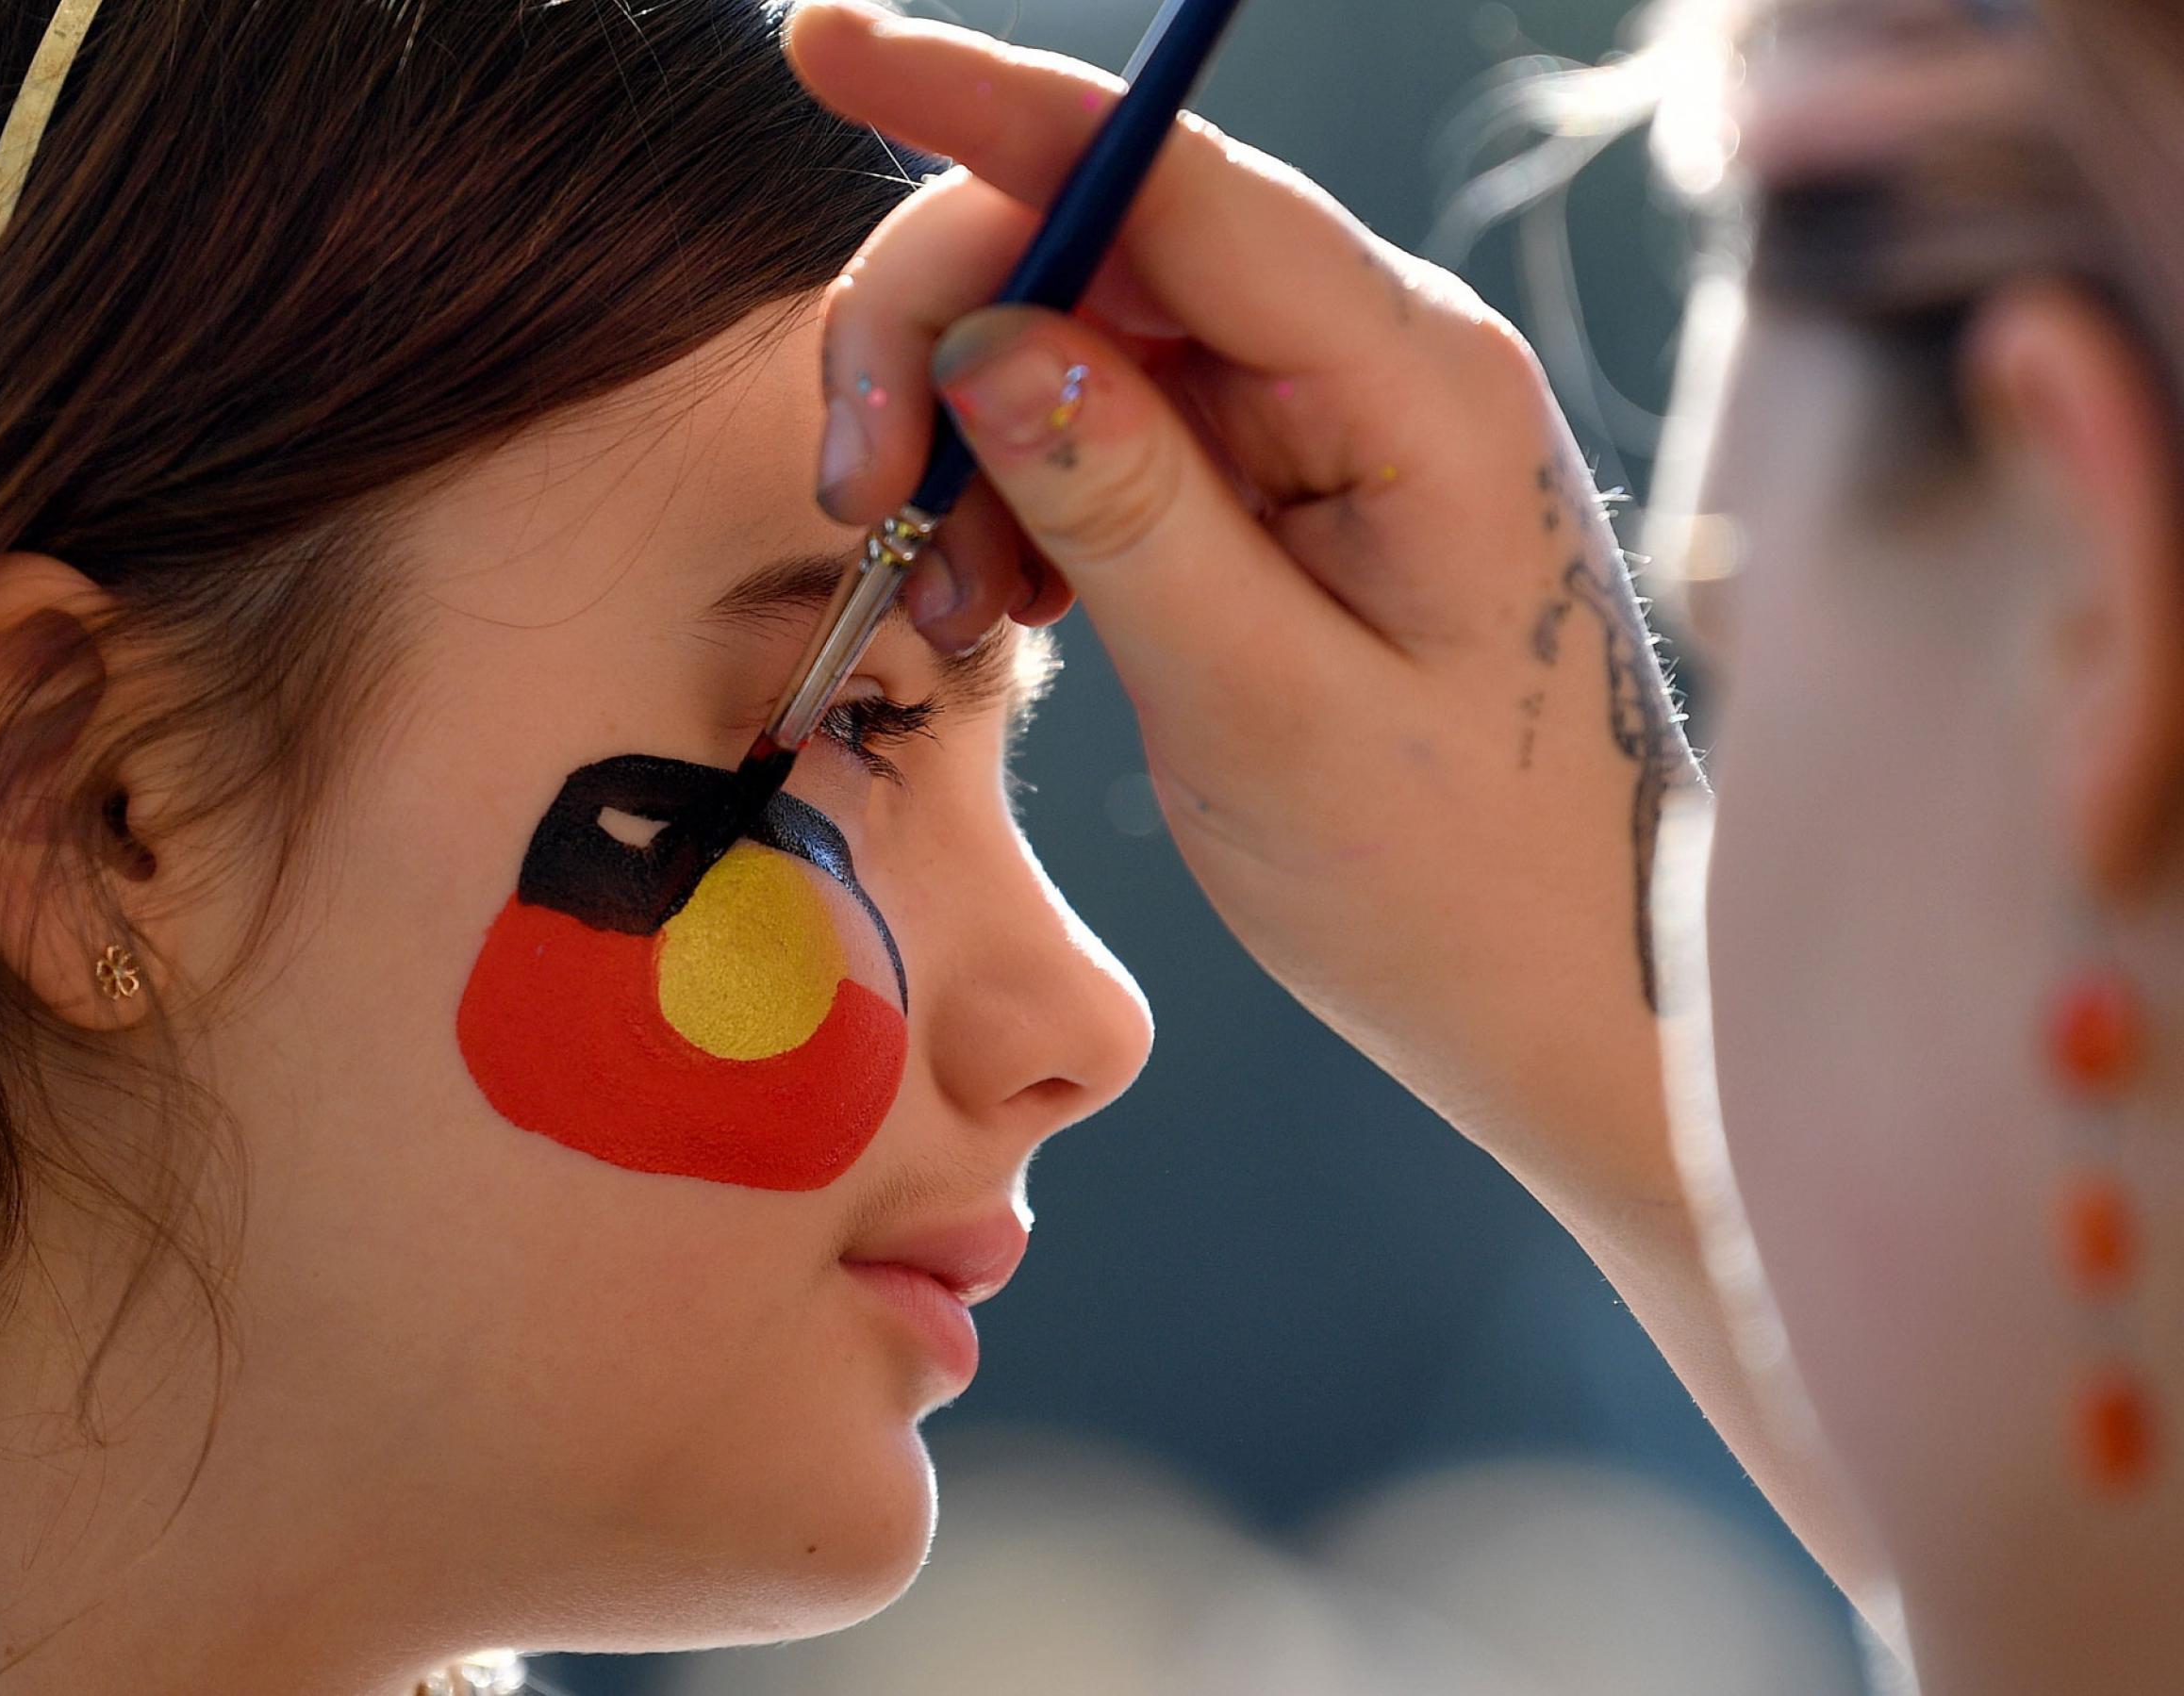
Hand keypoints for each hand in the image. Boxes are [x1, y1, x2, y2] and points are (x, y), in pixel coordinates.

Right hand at [784, 0, 1703, 1211]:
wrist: (1569, 1007)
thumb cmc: (1455, 887)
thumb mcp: (1263, 713)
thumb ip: (1121, 511)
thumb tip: (988, 334)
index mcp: (1414, 386)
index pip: (1173, 180)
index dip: (989, 101)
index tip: (827, 47)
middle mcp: (1373, 363)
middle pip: (1096, 245)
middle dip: (938, 341)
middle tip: (857, 501)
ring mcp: (1327, 420)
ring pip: (1075, 335)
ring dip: (963, 444)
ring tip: (952, 613)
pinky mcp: (1283, 486)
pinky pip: (1104, 430)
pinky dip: (1013, 500)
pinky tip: (1000, 611)